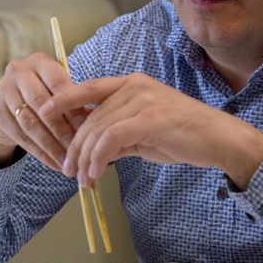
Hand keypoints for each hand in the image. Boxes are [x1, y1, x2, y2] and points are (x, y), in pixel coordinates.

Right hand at [0, 52, 91, 170]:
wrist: (10, 105)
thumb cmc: (45, 95)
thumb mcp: (59, 91)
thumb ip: (76, 102)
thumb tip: (99, 121)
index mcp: (39, 61)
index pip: (58, 83)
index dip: (73, 107)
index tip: (88, 128)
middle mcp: (18, 72)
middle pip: (42, 104)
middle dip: (62, 129)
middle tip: (77, 148)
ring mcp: (3, 91)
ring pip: (30, 123)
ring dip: (52, 145)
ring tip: (68, 161)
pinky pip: (21, 137)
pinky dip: (41, 153)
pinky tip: (55, 163)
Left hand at [38, 73, 262, 188]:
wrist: (219, 139)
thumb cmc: (185, 135)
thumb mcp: (146, 132)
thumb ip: (119, 135)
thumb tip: (95, 151)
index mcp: (133, 84)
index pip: (89, 87)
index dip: (63, 98)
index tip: (43, 112)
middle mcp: (135, 86)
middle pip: (90, 116)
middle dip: (74, 145)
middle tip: (68, 169)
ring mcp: (143, 100)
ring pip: (98, 129)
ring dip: (85, 158)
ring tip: (82, 178)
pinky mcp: (149, 118)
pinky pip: (111, 139)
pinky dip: (98, 158)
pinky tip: (95, 174)